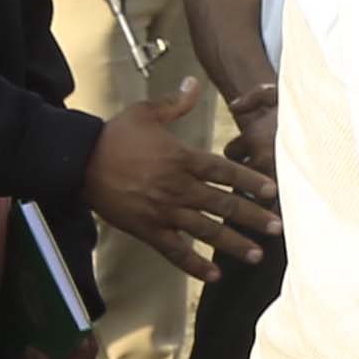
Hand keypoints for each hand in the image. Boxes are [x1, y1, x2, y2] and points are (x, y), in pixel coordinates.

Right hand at [91, 84, 280, 275]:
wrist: (79, 161)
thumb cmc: (113, 136)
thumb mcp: (144, 112)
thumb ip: (175, 103)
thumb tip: (193, 83)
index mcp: (181, 159)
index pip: (225, 171)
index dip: (251, 180)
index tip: (273, 191)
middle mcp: (178, 187)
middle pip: (223, 204)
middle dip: (253, 217)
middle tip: (278, 228)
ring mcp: (163, 211)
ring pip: (205, 231)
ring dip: (233, 244)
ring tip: (256, 255)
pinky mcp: (148, 229)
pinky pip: (175, 251)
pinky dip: (194, 265)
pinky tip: (214, 276)